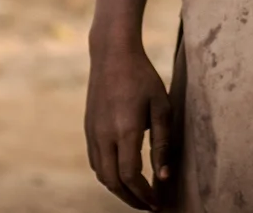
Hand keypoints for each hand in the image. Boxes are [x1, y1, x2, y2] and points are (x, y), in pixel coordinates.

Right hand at [86, 38, 172, 209]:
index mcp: (125, 130)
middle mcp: (104, 135)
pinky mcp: (88, 128)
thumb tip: (164, 176)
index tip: (157, 203)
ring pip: (101, 174)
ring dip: (118, 189)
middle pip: (112, 182)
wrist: (112, 54)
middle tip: (149, 205)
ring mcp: (92, 132)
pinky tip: (122, 174)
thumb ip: (162, 143)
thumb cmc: (143, 78)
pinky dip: (108, 175)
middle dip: (131, 199)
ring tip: (137, 194)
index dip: (144, 195)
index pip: (130, 176)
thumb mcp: (161, 107)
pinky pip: (95, 161)